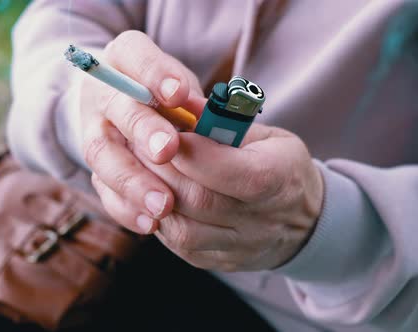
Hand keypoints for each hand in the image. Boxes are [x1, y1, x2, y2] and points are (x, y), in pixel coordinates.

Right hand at [81, 30, 205, 233]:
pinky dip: (126, 208)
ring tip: (162, 204)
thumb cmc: (169, 97)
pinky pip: (103, 190)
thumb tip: (211, 124)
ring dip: (132, 180)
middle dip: (143, 129)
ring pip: (101, 155)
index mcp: (125, 58)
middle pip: (115, 107)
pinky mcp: (95, 167)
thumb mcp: (183, 87)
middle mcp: (102, 92)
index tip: (178, 94)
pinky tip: (150, 223)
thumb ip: (194, 101)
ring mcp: (92, 130)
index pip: (132, 54)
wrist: (134, 114)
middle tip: (168, 150)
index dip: (153, 73)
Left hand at [93, 124, 323, 270]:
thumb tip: (178, 102)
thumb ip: (221, 121)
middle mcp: (262, 221)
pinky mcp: (218, 262)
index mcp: (279, 179)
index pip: (230, 171)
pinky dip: (160, 218)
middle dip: (161, 170)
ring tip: (142, 170)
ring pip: (182, 229)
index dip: (190, 152)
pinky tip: (154, 194)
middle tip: (138, 145)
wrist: (302, 220)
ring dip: (153, 197)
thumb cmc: (277, 165)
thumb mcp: (263, 135)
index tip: (163, 131)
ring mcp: (240, 248)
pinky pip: (178, 244)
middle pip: (198, 200)